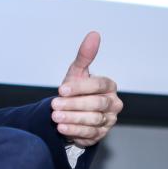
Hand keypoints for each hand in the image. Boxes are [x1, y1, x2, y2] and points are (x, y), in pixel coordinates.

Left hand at [51, 32, 122, 147]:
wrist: (72, 111)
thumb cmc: (76, 89)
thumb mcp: (77, 72)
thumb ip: (85, 55)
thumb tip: (94, 34)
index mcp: (109, 86)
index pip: (98, 85)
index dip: (80, 88)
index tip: (61, 89)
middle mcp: (113, 103)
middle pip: (96, 104)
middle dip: (74, 104)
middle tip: (54, 105)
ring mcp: (109, 120)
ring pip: (94, 119)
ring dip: (73, 118)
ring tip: (55, 117)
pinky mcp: (101, 134)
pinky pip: (90, 133)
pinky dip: (75, 130)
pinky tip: (62, 127)